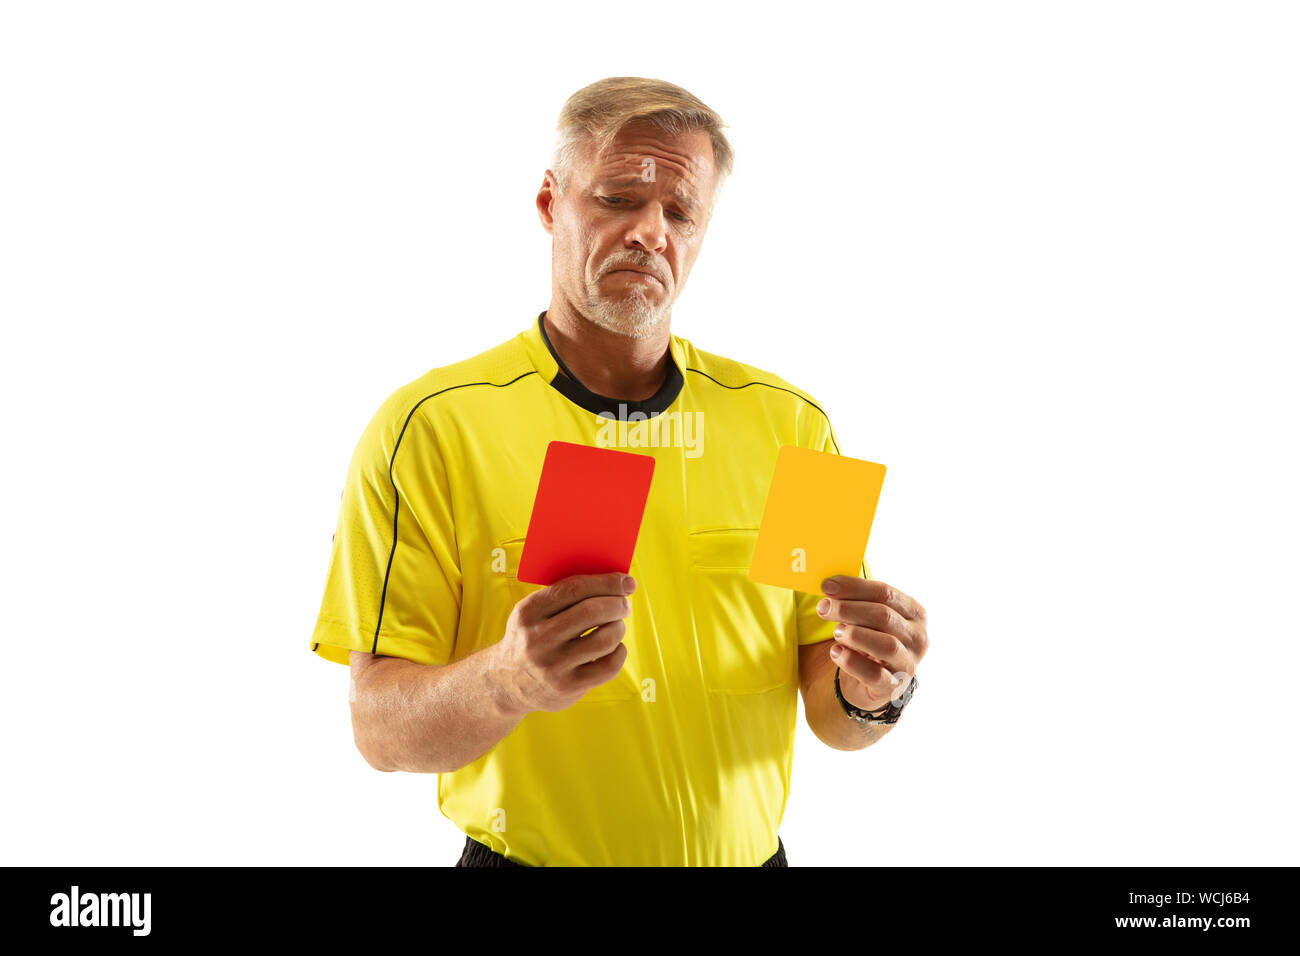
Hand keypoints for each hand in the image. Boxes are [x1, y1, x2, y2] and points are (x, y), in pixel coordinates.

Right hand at [492, 572, 635, 713]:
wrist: (508, 683)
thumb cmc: (533, 637)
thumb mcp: (533, 613)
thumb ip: (563, 596)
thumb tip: (614, 581)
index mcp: (528, 612)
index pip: (573, 589)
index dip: (605, 582)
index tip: (626, 581)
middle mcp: (538, 639)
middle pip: (591, 612)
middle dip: (617, 604)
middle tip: (624, 604)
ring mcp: (553, 666)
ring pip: (604, 639)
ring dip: (619, 627)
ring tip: (617, 625)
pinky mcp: (568, 687)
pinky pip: (609, 665)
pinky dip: (619, 651)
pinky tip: (613, 647)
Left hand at [817, 576, 927, 712]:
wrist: (874, 683)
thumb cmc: (870, 639)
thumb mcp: (868, 617)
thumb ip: (856, 599)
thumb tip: (829, 584)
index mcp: (913, 613)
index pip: (885, 593)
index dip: (854, 588)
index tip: (826, 586)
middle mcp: (917, 638)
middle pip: (884, 616)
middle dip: (848, 609)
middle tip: (823, 608)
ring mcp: (907, 664)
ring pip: (886, 645)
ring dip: (855, 635)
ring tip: (835, 632)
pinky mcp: (893, 688)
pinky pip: (875, 675)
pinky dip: (852, 662)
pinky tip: (836, 652)